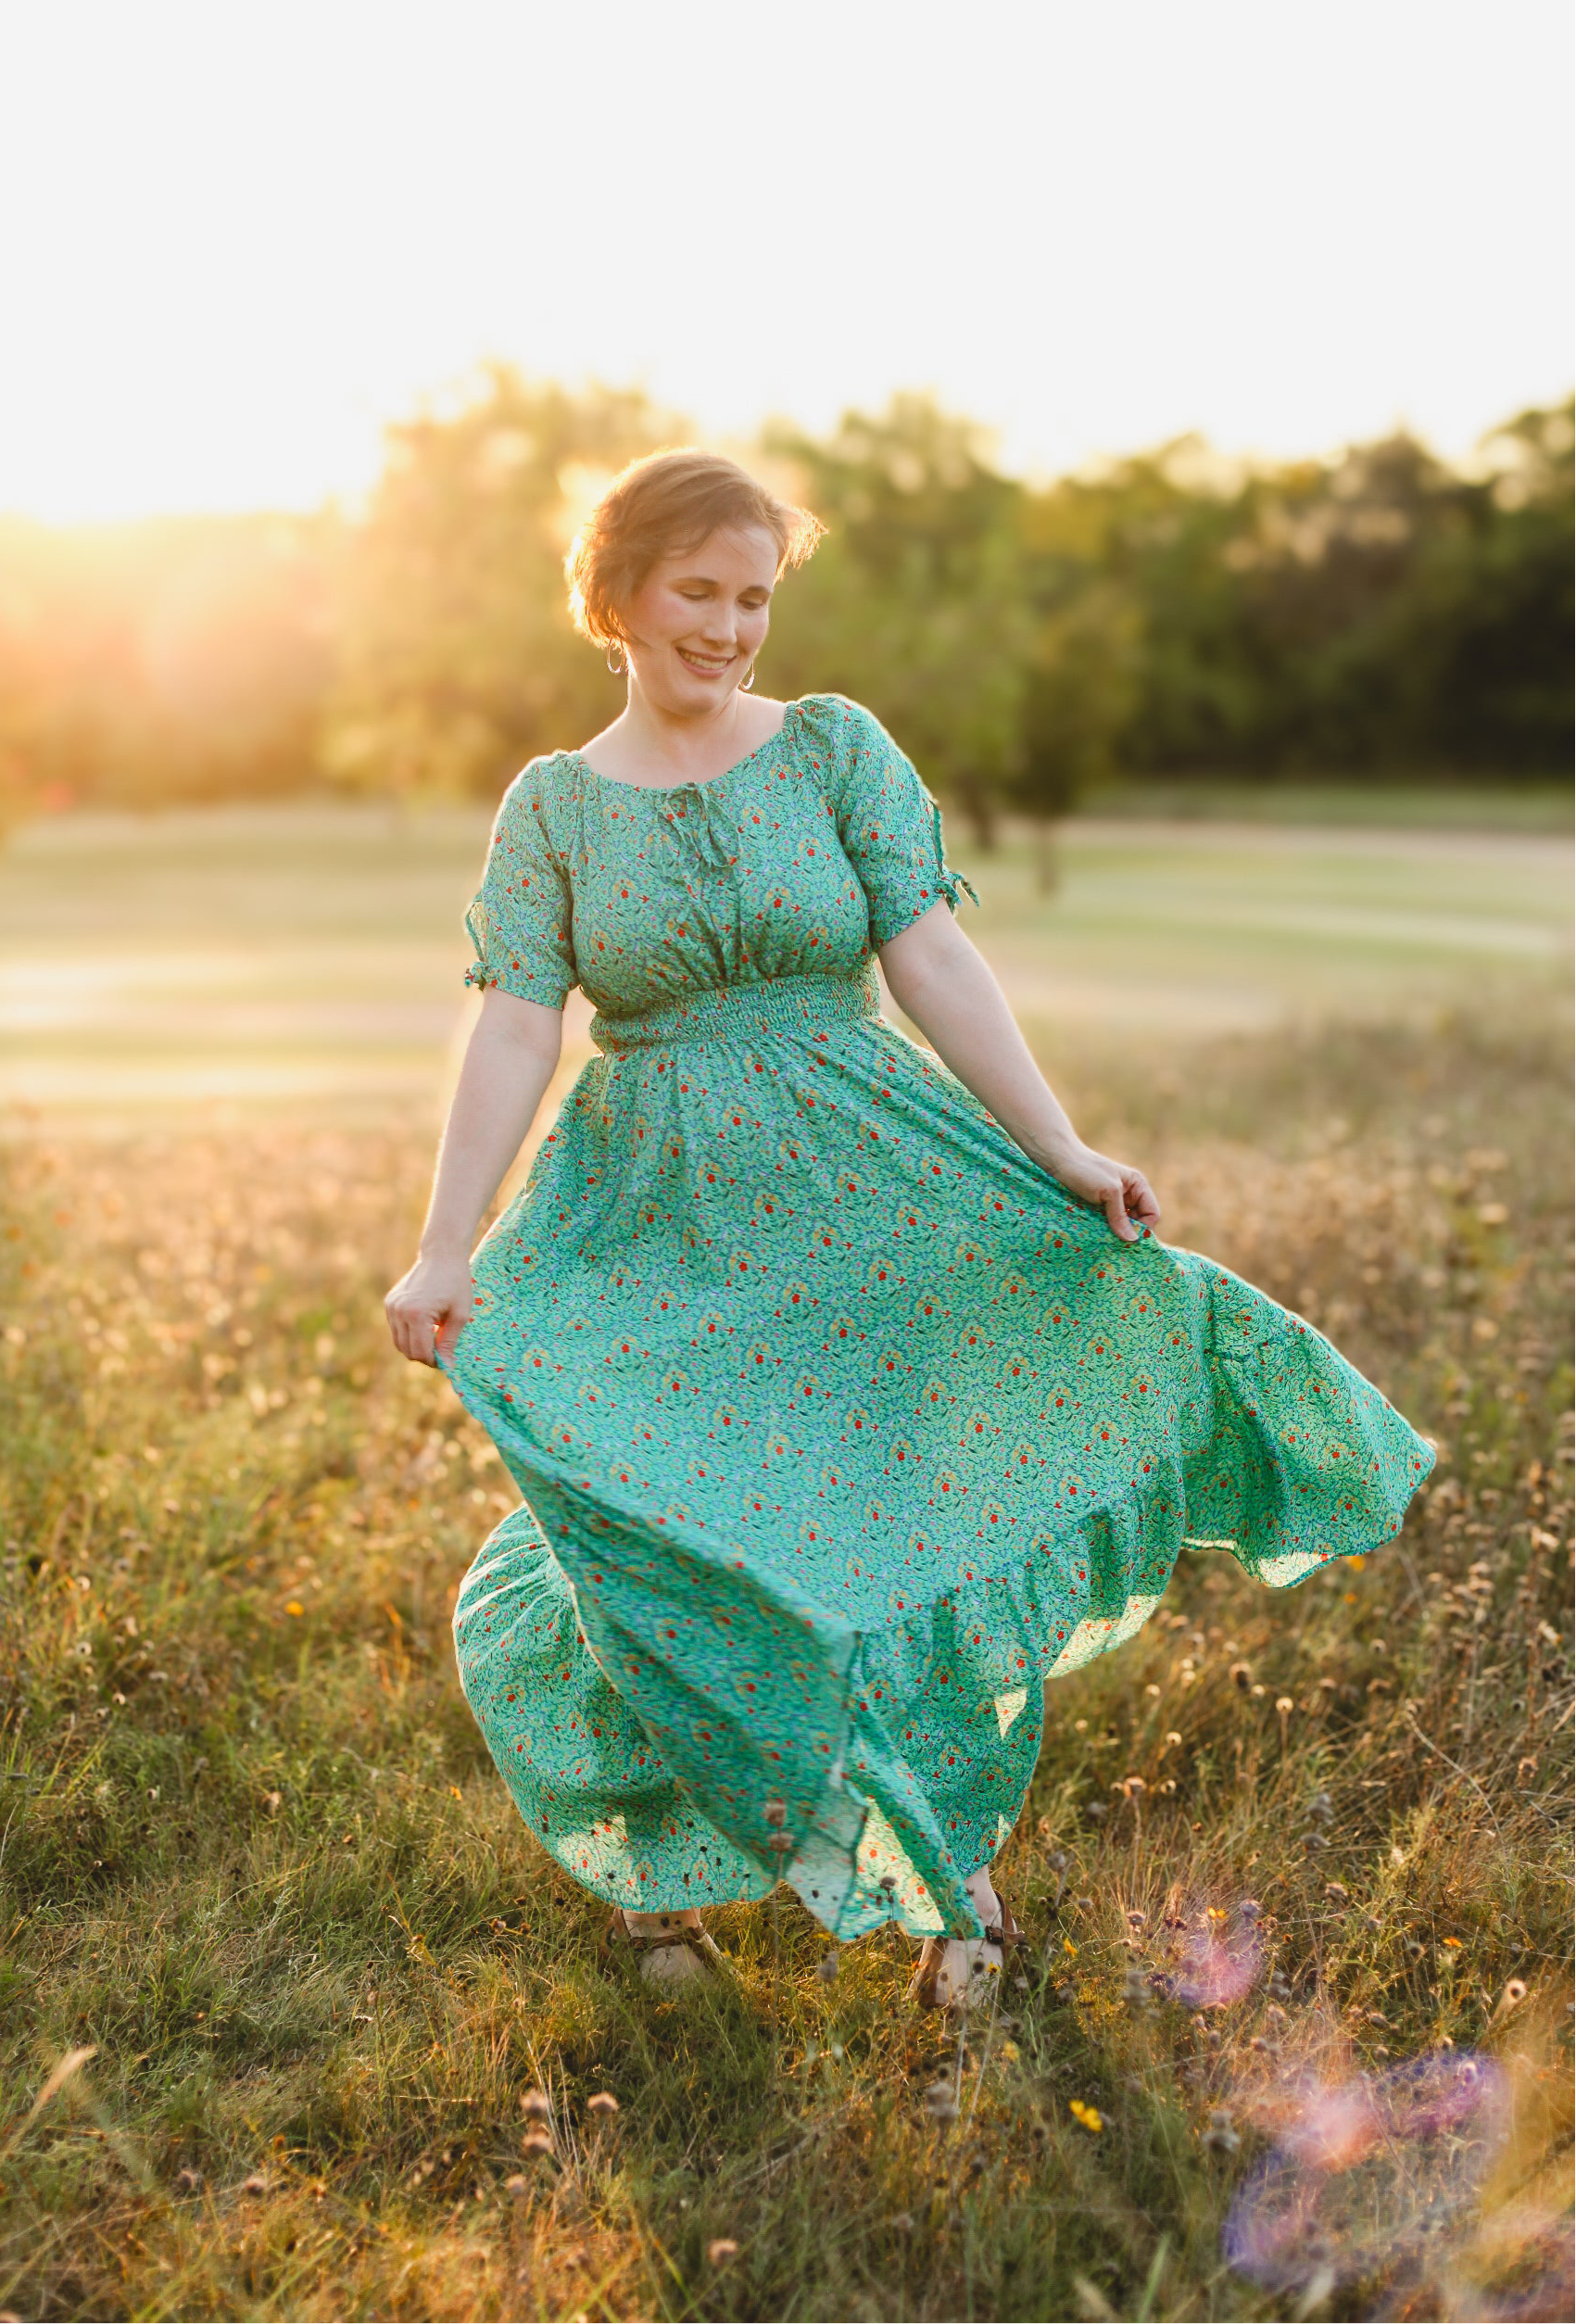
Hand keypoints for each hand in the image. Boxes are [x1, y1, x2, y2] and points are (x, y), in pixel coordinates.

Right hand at [384, 1251, 473, 1367]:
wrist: (442, 1256)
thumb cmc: (456, 1283)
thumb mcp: (460, 1314)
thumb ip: (450, 1342)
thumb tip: (446, 1366)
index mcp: (416, 1314)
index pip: (420, 1352)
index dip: (433, 1361)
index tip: (446, 1360)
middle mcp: (398, 1311)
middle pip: (407, 1350)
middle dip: (423, 1356)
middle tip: (441, 1351)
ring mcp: (391, 1306)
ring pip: (399, 1342)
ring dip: (415, 1346)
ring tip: (434, 1338)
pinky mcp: (389, 1303)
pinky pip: (396, 1329)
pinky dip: (408, 1333)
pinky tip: (425, 1325)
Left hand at [1045, 1140, 1160, 1243]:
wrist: (1058, 1160)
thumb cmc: (1086, 1170)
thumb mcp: (1108, 1192)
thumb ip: (1120, 1216)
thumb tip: (1132, 1240)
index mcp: (1138, 1186)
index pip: (1152, 1214)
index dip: (1144, 1228)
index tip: (1129, 1240)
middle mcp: (1129, 1195)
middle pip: (1138, 1222)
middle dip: (1129, 1233)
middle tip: (1115, 1244)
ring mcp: (1113, 1202)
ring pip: (1122, 1226)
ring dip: (1115, 1234)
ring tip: (1104, 1240)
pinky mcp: (1098, 1208)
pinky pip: (1108, 1225)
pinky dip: (1105, 1231)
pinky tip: (1097, 1236)